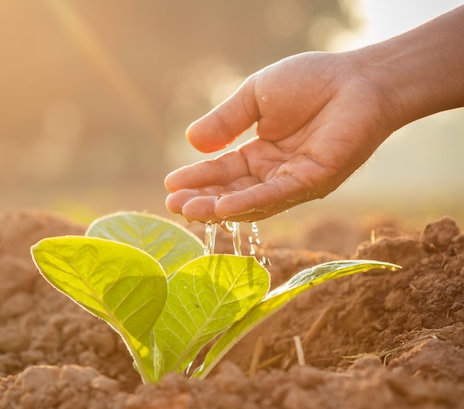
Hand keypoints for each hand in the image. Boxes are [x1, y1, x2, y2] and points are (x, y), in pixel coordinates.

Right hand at [164, 51, 397, 222]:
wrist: (358, 78)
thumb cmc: (311, 82)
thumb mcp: (255, 97)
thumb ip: (226, 121)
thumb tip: (191, 142)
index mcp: (260, 153)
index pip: (223, 171)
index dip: (197, 178)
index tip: (170, 184)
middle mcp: (274, 173)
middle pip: (232, 192)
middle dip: (201, 199)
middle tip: (172, 205)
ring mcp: (293, 182)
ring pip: (249, 201)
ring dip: (217, 207)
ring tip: (186, 209)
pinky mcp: (313, 182)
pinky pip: (275, 196)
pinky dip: (249, 203)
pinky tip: (222, 208)